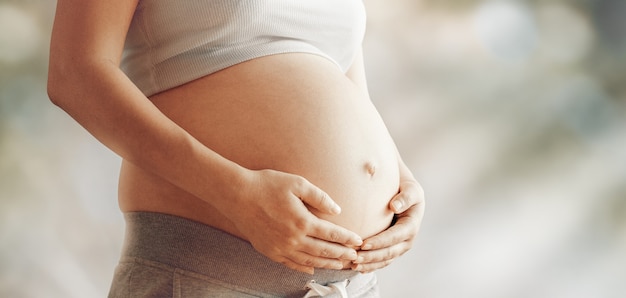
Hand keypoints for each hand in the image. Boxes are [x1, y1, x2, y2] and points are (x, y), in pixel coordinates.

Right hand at [231, 169, 362, 273]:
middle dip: (342, 254)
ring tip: (340, 265)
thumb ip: (320, 197)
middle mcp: (293, 238)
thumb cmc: (267, 184)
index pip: (332, 234)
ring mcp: (281, 247)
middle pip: (324, 251)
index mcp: (303, 221)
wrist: (237, 195)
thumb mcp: (297, 183)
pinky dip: (304, 267)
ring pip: (309, 260)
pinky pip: (290, 264)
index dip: (347, 239)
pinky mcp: (269, 251)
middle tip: (355, 257)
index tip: (358, 241)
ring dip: (327, 263)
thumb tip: (337, 210)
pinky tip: (312, 268)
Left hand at [352, 179, 424, 272]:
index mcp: (411, 226)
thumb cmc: (406, 189)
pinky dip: (371, 266)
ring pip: (384, 260)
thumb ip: (405, 197)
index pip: (394, 237)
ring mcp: (400, 247)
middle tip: (354, 258)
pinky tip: (359, 269)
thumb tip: (394, 206)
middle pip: (388, 253)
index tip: (364, 244)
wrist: (405, 193)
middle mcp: (407, 240)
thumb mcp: (411, 189)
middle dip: (371, 257)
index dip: (379, 242)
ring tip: (353, 265)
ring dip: (369, 264)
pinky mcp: (393, 249)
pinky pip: (382, 261)